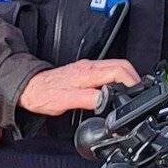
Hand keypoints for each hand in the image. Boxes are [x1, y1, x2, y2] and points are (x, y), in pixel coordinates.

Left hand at [17, 59, 140, 115]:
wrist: (28, 88)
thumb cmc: (43, 95)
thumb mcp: (65, 101)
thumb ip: (88, 99)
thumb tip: (106, 100)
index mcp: (88, 72)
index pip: (119, 70)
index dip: (132, 81)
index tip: (137, 93)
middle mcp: (90, 67)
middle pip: (121, 66)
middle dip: (134, 78)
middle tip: (139, 94)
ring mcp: (87, 68)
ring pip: (115, 67)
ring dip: (127, 78)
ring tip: (132, 93)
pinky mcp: (84, 72)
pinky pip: (107, 72)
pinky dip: (117, 79)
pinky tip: (116, 90)